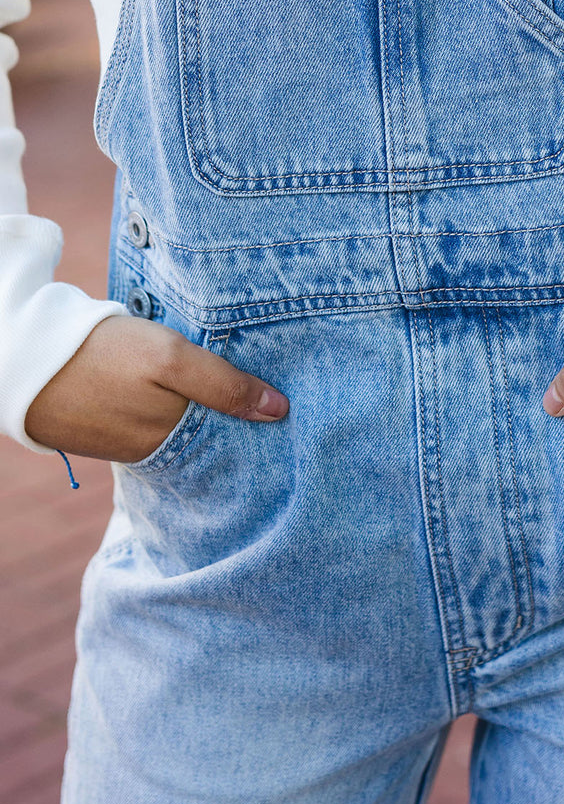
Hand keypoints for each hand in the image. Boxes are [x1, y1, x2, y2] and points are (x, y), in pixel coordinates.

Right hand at [24, 314, 288, 462]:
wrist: (28, 362)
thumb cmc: (105, 355)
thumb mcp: (170, 358)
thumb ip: (224, 385)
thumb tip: (279, 411)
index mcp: (178, 435)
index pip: (237, 438)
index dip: (264, 424)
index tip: (294, 411)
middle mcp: (161, 448)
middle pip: (217, 440)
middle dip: (245, 425)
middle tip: (279, 404)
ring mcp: (137, 442)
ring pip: (191, 433)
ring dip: (214, 417)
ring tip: (244, 396)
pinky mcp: (118, 432)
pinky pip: (164, 428)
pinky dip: (182, 414)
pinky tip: (196, 397)